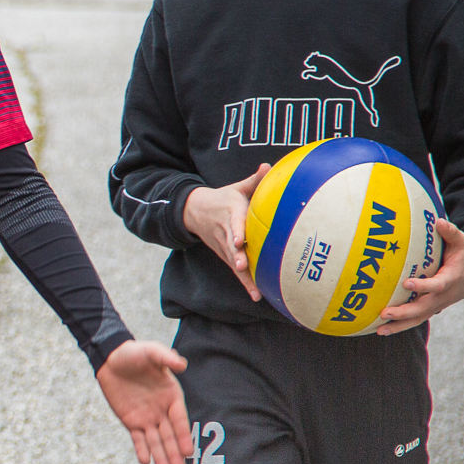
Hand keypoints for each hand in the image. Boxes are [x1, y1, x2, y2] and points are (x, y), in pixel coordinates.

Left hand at [95, 339, 191, 463]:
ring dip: (161, 459)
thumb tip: (181, 364)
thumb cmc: (135, 354)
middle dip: (175, 456)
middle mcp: (162, 410)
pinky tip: (146, 462)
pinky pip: (138, 439)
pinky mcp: (131, 421)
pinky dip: (142, 450)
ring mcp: (147, 418)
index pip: (179, 421)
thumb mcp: (151, 352)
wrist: (112, 358)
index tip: (188, 453)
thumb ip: (165, 358)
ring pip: (156, 442)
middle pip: (170, 437)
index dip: (183, 436)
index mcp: (172, 396)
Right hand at [183, 165, 268, 300]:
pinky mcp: (227, 257)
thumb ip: (254, 180)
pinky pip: (237, 271)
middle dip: (237, 257)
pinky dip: (246, 283)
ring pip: (234, 262)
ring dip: (243, 276)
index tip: (240, 240)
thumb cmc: (224, 199)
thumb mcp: (236, 188)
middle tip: (243, 265)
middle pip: (231, 247)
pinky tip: (256, 296)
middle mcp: (225, 233)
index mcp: (230, 213)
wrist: (195, 212)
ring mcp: (224, 247)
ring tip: (254, 289)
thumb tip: (269, 167)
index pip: (233, 223)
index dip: (236, 231)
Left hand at [374, 216, 463, 333]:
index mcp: (451, 279)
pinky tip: (383, 330)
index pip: (437, 285)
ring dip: (400, 326)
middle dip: (404, 312)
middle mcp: (443, 296)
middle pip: (424, 308)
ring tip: (380, 330)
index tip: (406, 284)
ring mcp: (437, 305)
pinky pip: (415, 320)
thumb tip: (439, 221)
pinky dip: (401, 326)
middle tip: (385, 313)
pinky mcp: (431, 310)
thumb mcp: (461, 242)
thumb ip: (451, 233)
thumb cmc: (463, 256)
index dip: (423, 286)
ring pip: (419, 319)